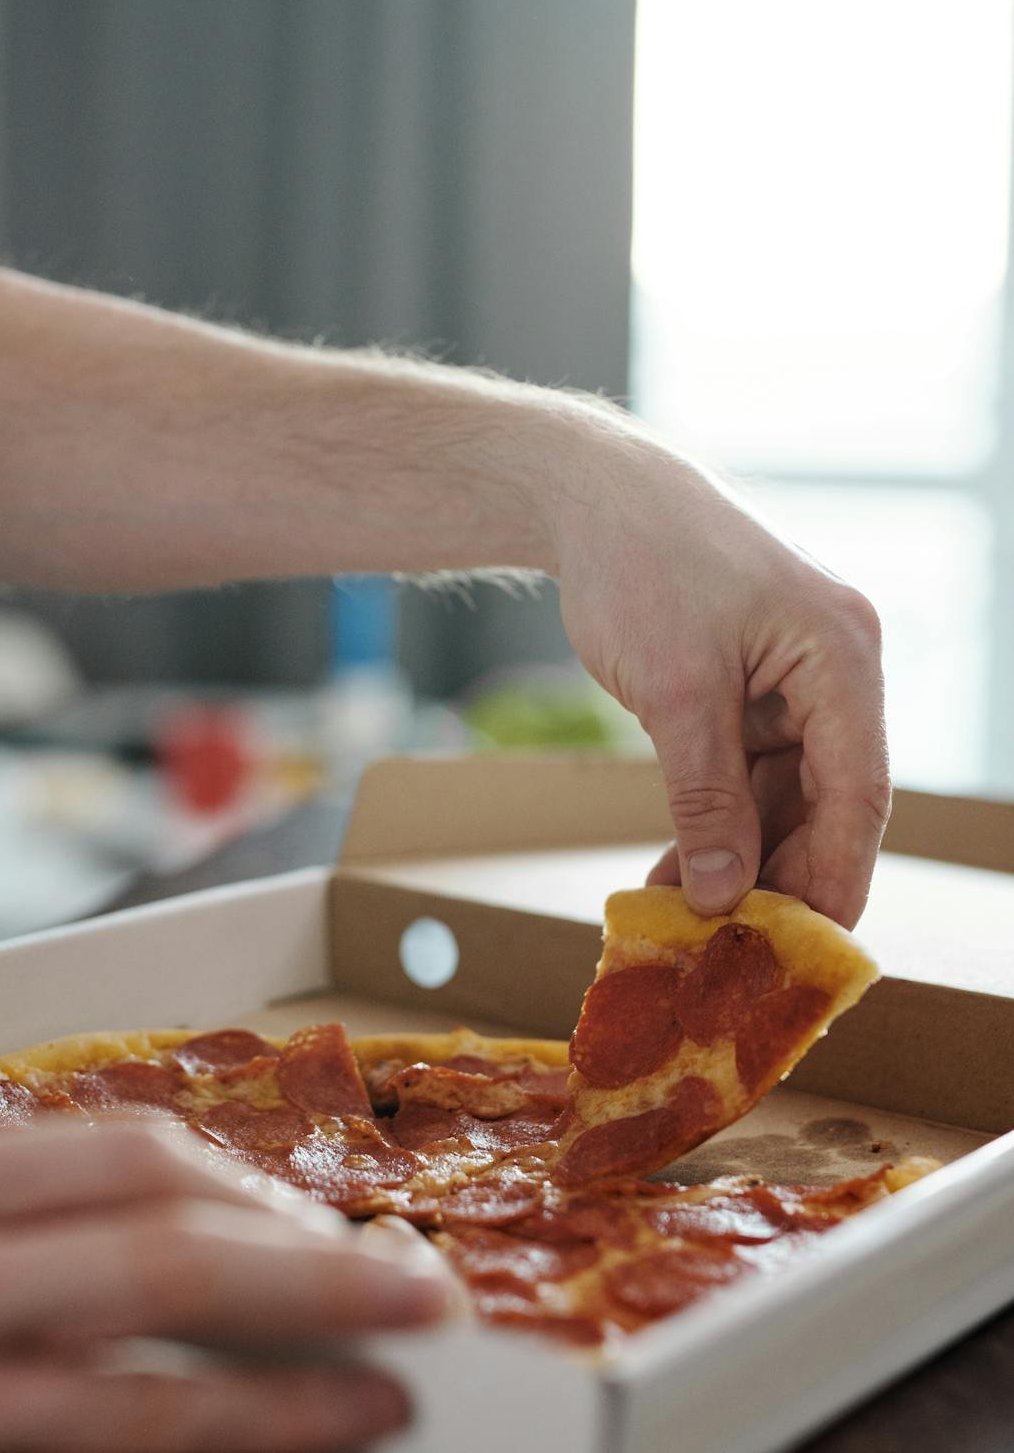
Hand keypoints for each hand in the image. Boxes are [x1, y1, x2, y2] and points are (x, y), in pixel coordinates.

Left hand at [552, 416, 889, 926]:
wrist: (591, 497)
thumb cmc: (642, 566)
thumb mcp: (676, 694)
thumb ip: (705, 799)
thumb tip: (723, 895)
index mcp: (843, 656)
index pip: (860, 791)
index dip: (839, 876)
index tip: (811, 950)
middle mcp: (833, 671)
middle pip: (826, 802)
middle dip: (784, 878)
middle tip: (743, 954)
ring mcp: (792, 682)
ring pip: (781, 799)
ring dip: (739, 860)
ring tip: (695, 929)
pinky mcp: (748, 692)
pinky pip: (743, 777)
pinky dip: (712, 825)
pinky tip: (677, 880)